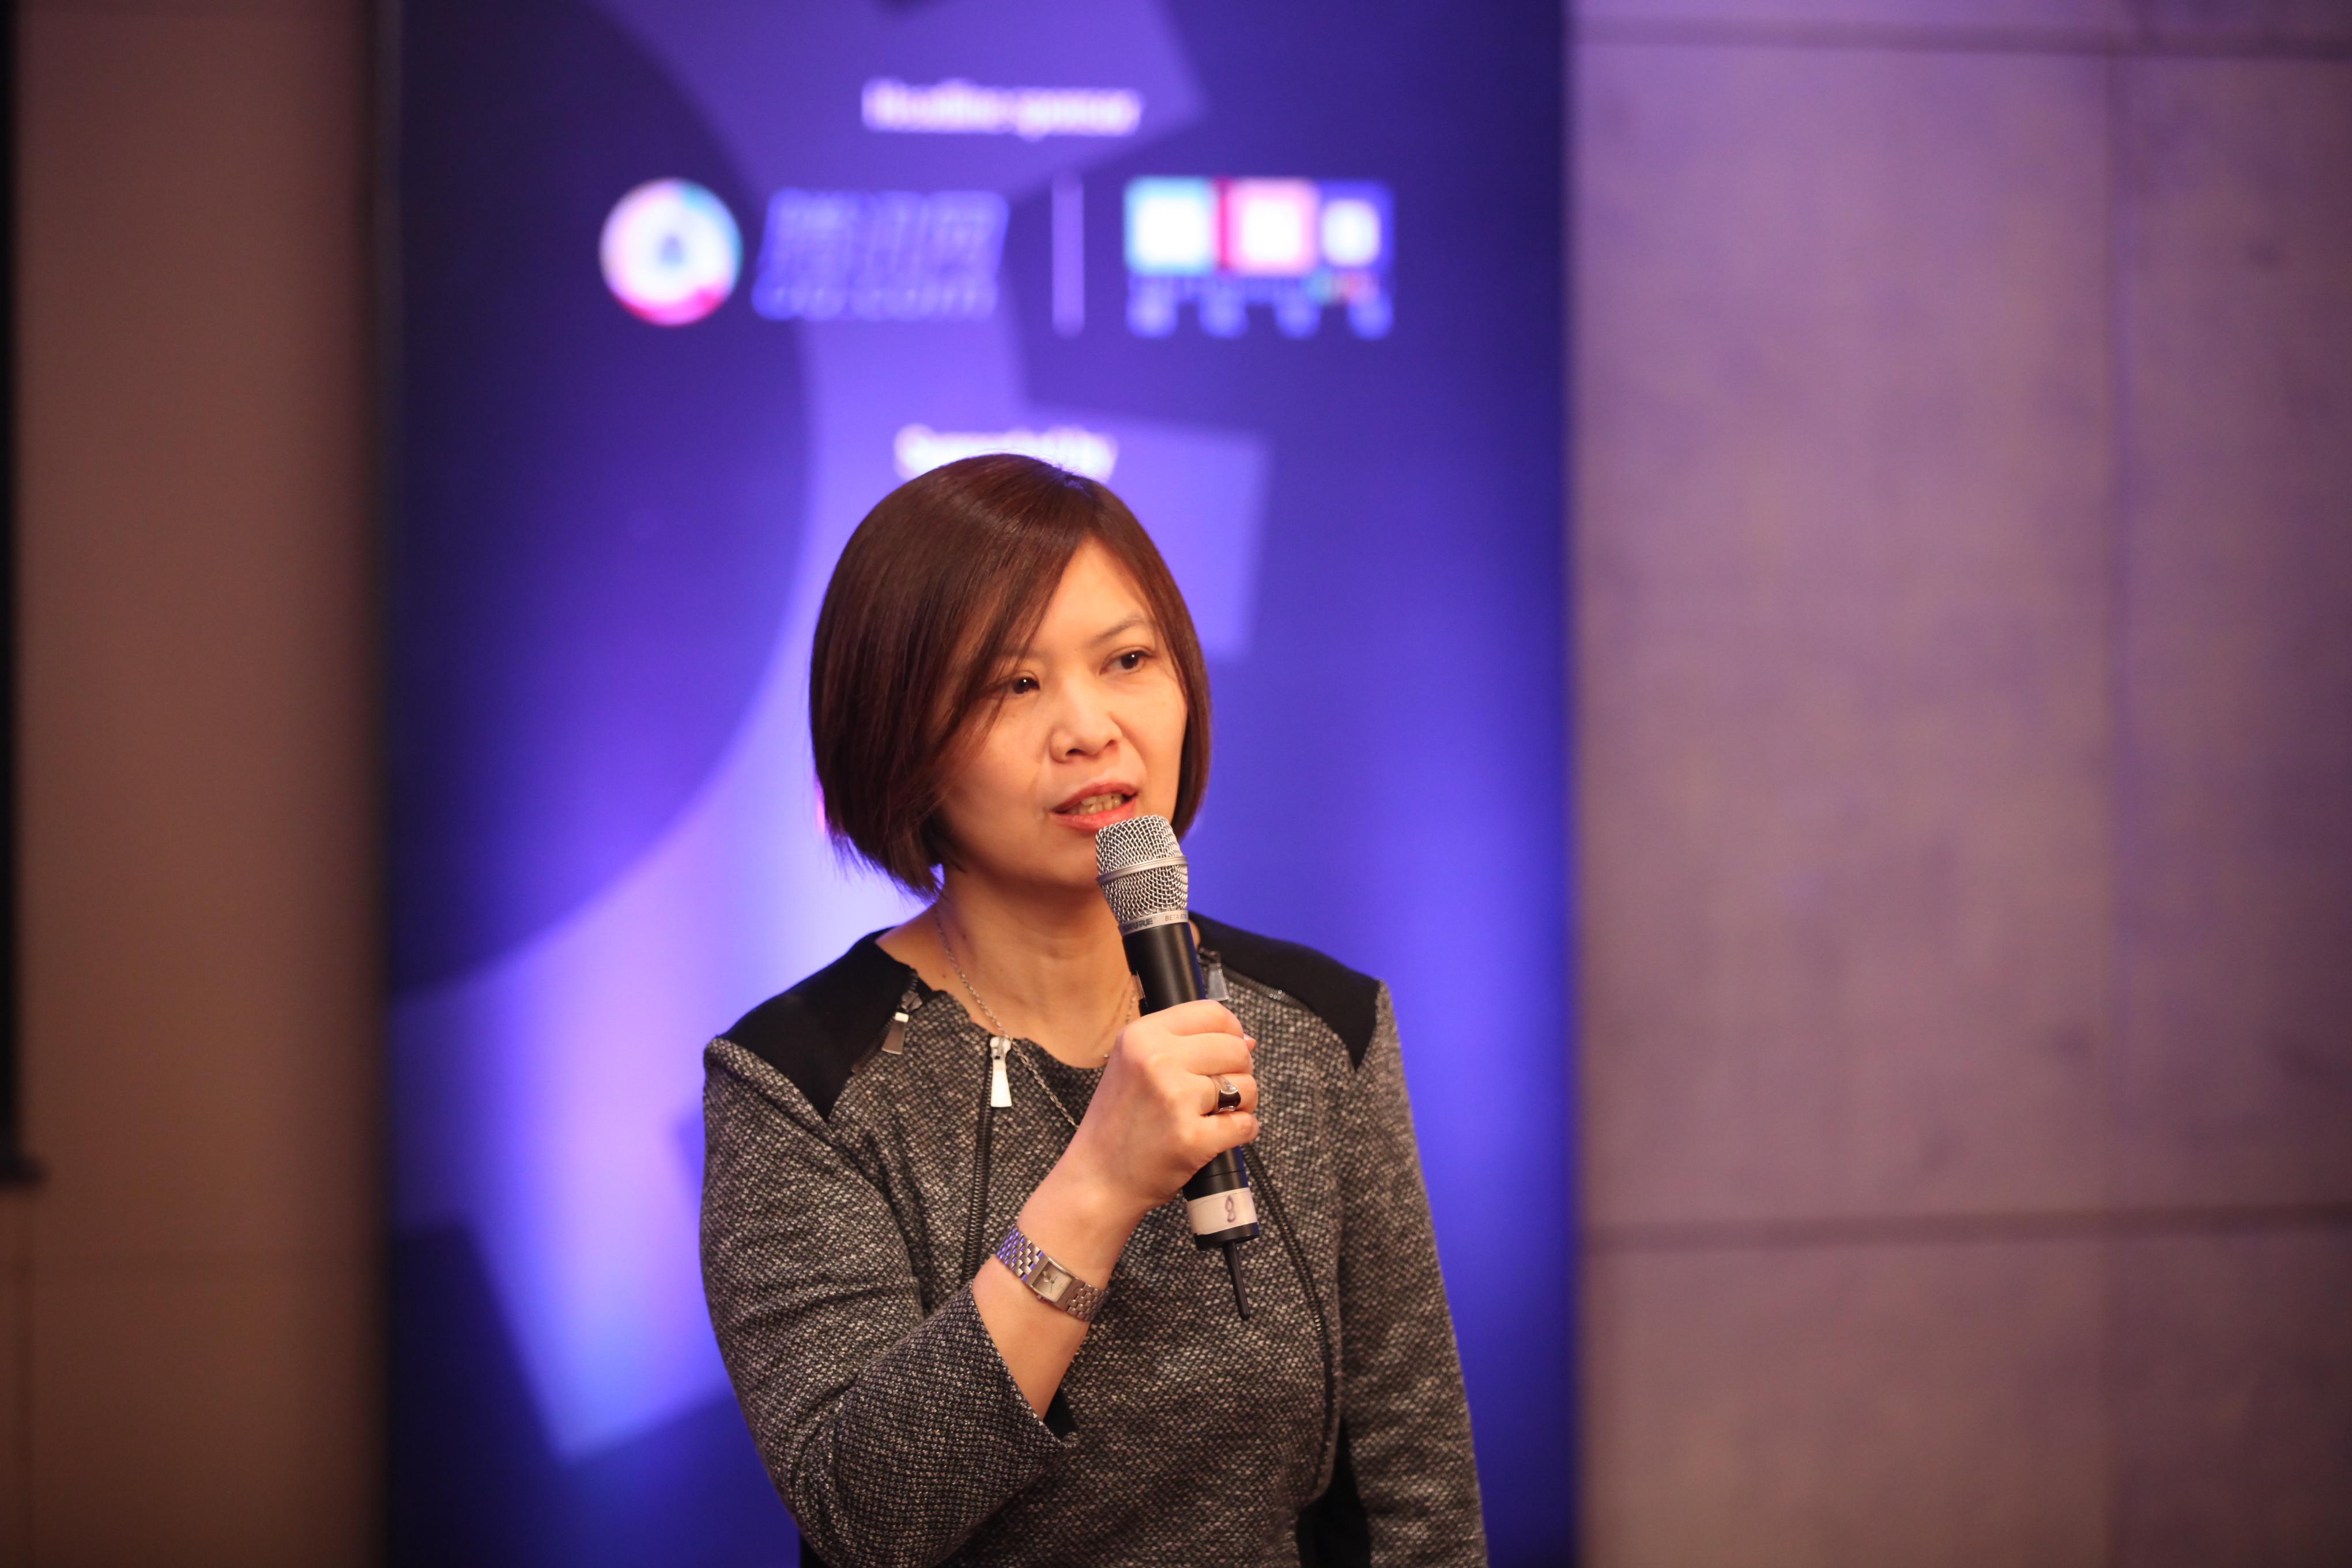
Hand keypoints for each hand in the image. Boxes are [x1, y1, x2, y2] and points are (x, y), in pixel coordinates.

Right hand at [1060, 999, 1258, 1220]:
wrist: (1097, 1178)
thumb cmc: (1116, 1126)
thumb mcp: (1133, 1067)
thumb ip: (1183, 1046)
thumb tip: (1245, 1039)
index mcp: (1142, 1037)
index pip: (1212, 1013)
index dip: (1232, 1031)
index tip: (1231, 1048)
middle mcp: (1157, 1061)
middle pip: (1235, 1049)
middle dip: (1240, 1070)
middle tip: (1221, 1090)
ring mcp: (1174, 1099)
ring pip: (1246, 1086)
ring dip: (1243, 1103)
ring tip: (1217, 1114)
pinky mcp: (1191, 1137)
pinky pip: (1245, 1125)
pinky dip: (1242, 1131)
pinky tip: (1219, 1135)